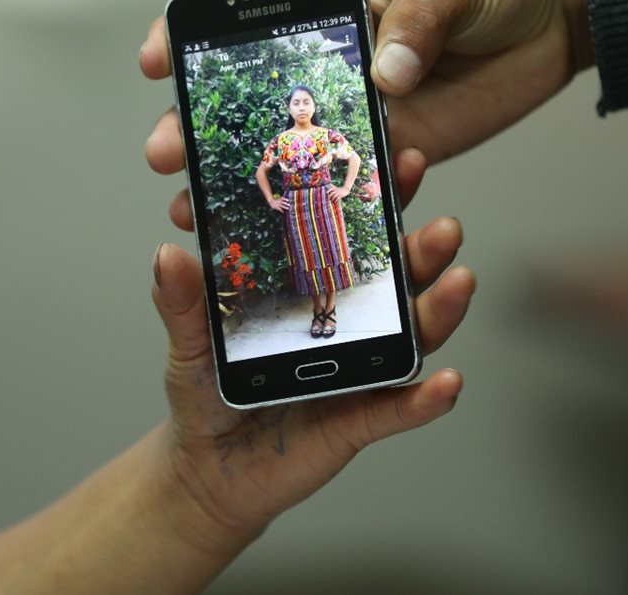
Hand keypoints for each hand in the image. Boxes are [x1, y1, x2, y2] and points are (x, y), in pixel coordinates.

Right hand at [142, 0, 591, 172]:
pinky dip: (311, 201)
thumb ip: (418, 22)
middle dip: (201, 122)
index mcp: (331, 0)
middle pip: (252, 92)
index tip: (155, 62)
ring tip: (196, 204)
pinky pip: (347, 177)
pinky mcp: (396, 143)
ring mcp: (360, 105)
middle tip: (166, 152)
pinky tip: (276, 226)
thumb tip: (387, 77)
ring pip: (288, 145)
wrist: (557, 15)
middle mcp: (333, 58)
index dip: (192, 35)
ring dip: (242, 174)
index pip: (244, 14)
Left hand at [151, 161, 470, 552]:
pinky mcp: (361, 421)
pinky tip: (447, 383)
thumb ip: (184, 301)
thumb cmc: (210, 393)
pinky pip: (400, 409)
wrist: (207, 468)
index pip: (356, 234)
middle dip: (427, 248)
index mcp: (318, 287)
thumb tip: (169, 254)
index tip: (400, 159)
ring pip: (415, 335)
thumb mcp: (190, 341)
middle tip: (444, 225)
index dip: (383, 198)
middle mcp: (353, 321)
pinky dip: (427, 398)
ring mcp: (362, 369)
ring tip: (458, 282)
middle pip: (402, 278)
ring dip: (441, 309)